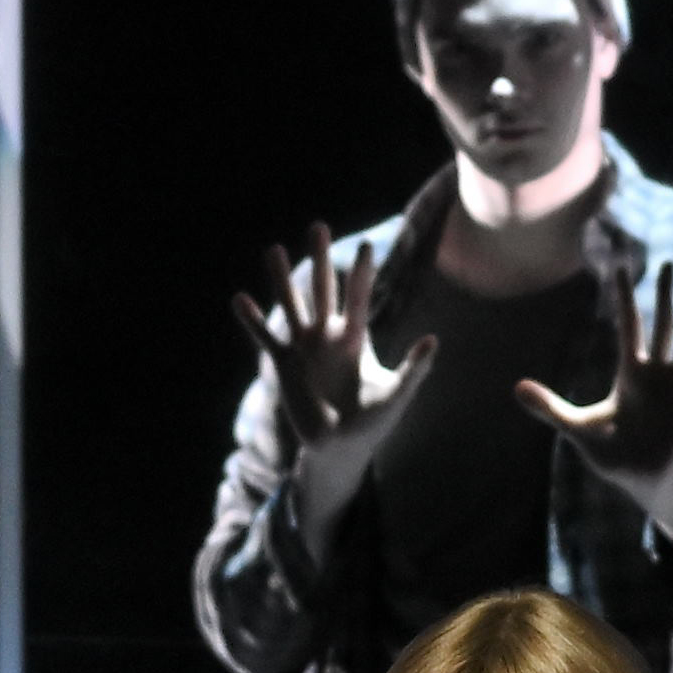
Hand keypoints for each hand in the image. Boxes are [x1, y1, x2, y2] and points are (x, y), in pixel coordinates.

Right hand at [234, 223, 434, 554]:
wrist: (340, 447)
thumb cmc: (373, 423)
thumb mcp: (396, 396)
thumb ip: (414, 370)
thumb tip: (433, 340)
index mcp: (356, 339)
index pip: (359, 298)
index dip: (361, 273)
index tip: (366, 245)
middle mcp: (329, 336)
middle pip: (324, 290)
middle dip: (321, 260)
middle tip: (317, 225)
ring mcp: (305, 348)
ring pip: (292, 305)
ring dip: (282, 279)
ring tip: (274, 249)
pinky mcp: (284, 365)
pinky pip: (266, 338)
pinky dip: (252, 320)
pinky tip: (239, 299)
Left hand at [514, 264, 672, 513]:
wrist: (640, 482)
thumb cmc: (612, 454)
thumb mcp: (577, 428)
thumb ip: (550, 408)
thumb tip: (515, 389)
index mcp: (628, 373)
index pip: (626, 325)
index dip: (624, 297)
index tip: (622, 267)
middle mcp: (654, 374)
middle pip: (661, 324)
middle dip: (665, 295)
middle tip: (671, 263)